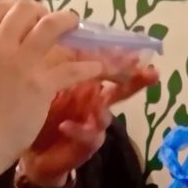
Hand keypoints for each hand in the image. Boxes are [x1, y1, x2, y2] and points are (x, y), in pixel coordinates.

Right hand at [0, 0, 104, 176]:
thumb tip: (10, 43)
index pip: (2, 6)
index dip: (21, 6)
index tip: (33, 16)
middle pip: (28, 9)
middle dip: (45, 12)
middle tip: (57, 24)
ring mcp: (21, 63)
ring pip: (51, 26)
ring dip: (68, 22)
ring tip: (77, 28)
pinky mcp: (40, 84)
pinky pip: (70, 67)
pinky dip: (87, 66)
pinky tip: (96, 68)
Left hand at [19, 62, 158, 184]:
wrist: (35, 153)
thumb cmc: (44, 114)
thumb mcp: (49, 83)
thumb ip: (62, 65)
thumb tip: (63, 34)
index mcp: (89, 87)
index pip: (108, 69)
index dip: (121, 59)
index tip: (136, 49)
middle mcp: (96, 105)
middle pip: (120, 91)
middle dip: (136, 82)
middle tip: (152, 73)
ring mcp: (94, 127)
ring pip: (106, 117)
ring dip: (103, 109)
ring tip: (99, 103)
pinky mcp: (84, 147)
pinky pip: (85, 137)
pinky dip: (77, 130)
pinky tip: (65, 125)